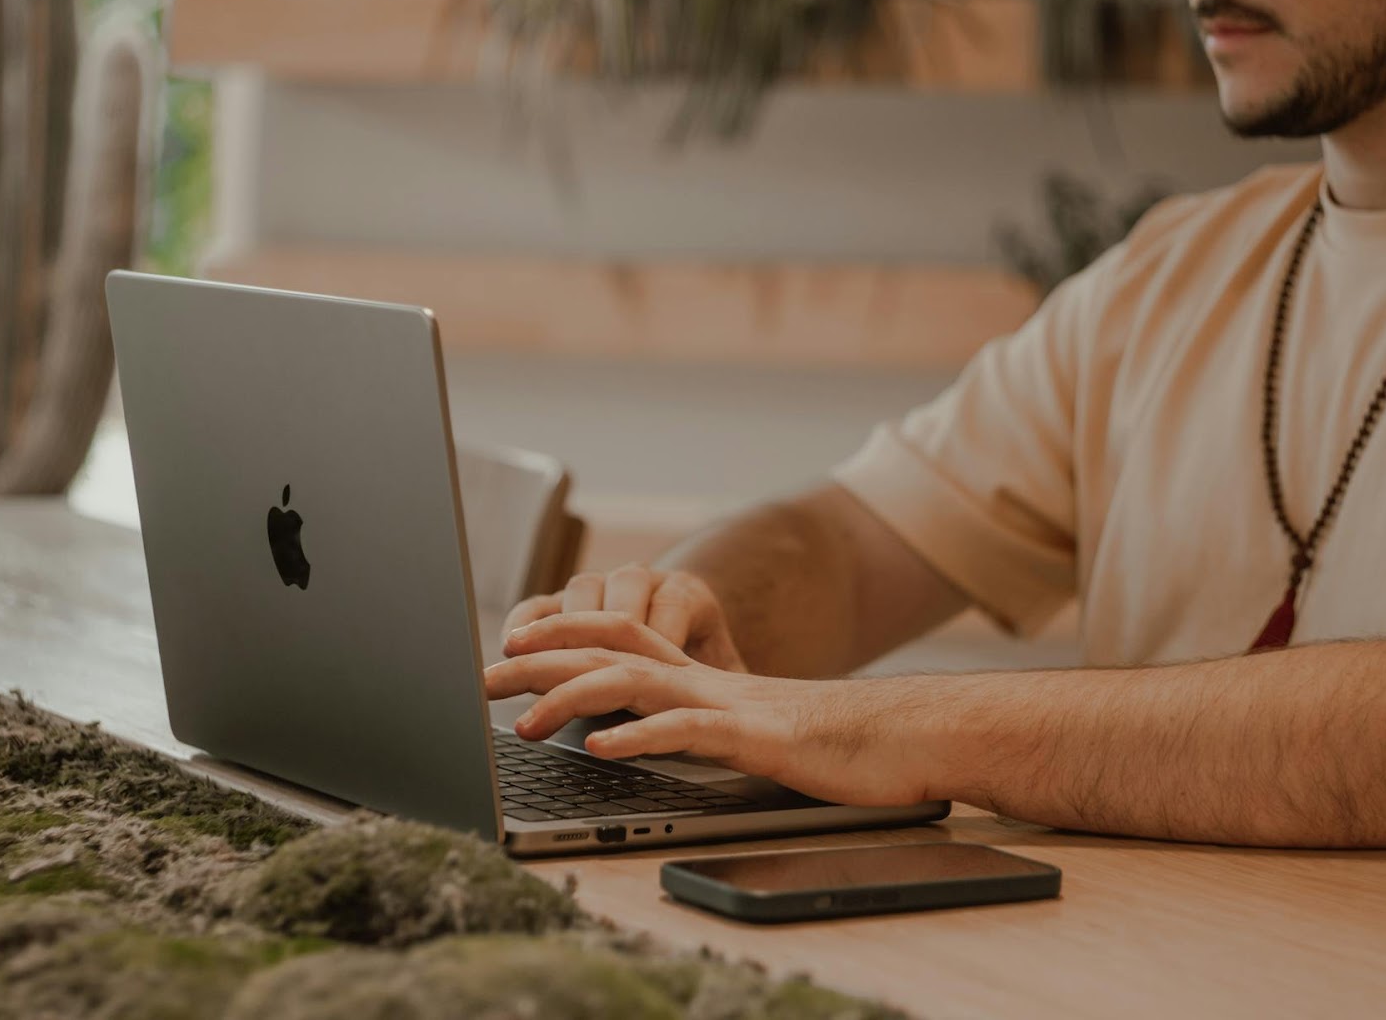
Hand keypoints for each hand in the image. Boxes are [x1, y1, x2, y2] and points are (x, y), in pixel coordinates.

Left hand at [486, 612, 946, 807]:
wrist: (903, 736)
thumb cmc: (829, 741)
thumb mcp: (746, 729)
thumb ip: (696, 723)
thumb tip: (640, 734)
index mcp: (699, 676)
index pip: (616, 636)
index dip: (559, 633)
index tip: (507, 645)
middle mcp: (705, 680)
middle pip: (607, 650)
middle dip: (538, 659)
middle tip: (481, 674)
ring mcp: (727, 706)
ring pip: (635, 684)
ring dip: (572, 697)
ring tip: (523, 720)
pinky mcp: (754, 739)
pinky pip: (688, 732)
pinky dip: (640, 738)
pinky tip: (601, 751)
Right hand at [501, 565, 747, 672]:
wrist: (682, 633)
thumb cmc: (704, 669)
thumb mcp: (721, 680)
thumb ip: (729, 695)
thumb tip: (751, 721)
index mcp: (687, 594)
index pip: (672, 609)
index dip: (660, 641)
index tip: (646, 679)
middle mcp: (643, 581)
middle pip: (621, 595)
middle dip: (602, 637)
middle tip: (583, 673)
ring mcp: (601, 586)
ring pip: (581, 592)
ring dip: (558, 627)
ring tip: (535, 660)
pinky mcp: (566, 601)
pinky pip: (541, 602)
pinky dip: (526, 622)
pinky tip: (510, 647)